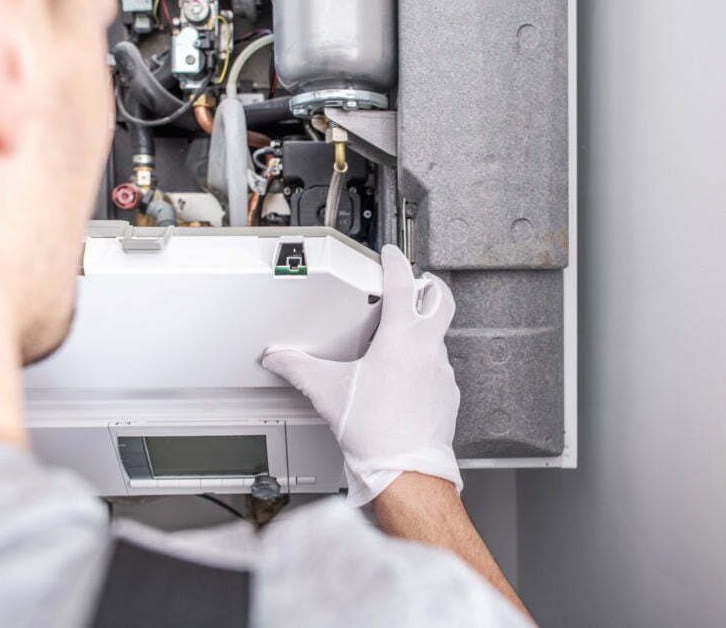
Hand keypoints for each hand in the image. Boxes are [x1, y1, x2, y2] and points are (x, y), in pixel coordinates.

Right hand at [262, 245, 461, 505]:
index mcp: (401, 338)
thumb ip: (298, 369)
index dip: (396, 262)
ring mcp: (443, 372)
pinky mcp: (447, 395)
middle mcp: (428, 349)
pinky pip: (439, 368)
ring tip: (400, 339)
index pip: (404, 283)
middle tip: (417, 283)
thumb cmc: (375, 432)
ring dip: (424, 330)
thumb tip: (278, 358)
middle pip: (441, 300)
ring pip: (439, 337)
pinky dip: (425, 364)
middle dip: (431, 286)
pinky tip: (406, 379)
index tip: (392, 254)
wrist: (407, 471)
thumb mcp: (328, 392)